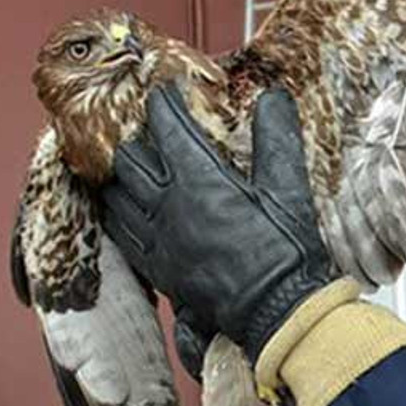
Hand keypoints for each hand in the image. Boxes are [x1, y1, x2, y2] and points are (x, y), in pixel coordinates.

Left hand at [101, 85, 335, 363]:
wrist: (276, 312)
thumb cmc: (285, 250)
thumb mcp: (289, 188)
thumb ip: (276, 138)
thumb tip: (274, 97)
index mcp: (199, 180)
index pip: (167, 128)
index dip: (162, 104)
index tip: (163, 92)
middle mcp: (168, 207)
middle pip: (128, 161)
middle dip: (133, 139)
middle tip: (141, 128)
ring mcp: (158, 240)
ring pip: (117, 197)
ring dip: (118, 177)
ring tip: (125, 165)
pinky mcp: (157, 268)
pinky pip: (122, 235)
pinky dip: (118, 214)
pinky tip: (123, 210)